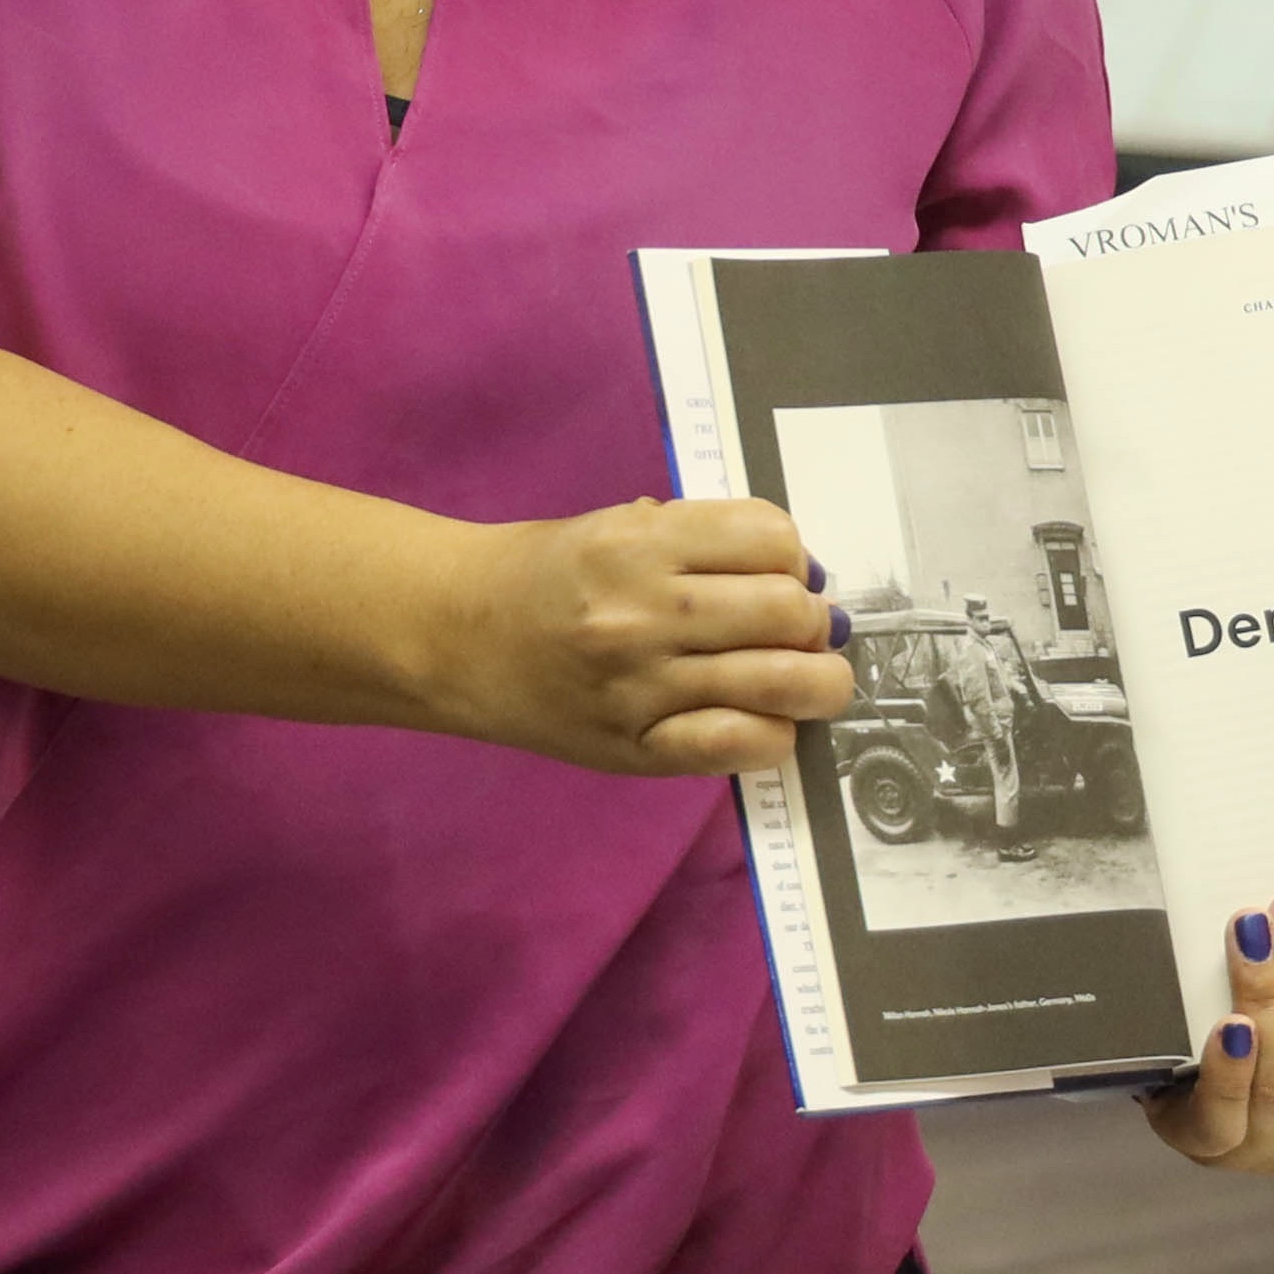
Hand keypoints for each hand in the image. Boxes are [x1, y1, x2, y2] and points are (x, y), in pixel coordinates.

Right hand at [439, 497, 850, 774]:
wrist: (454, 636)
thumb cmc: (546, 573)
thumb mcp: (620, 525)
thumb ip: (704, 541)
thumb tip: (803, 574)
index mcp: (640, 540)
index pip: (771, 538)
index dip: (796, 556)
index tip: (787, 573)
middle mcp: (644, 611)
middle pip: (789, 611)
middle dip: (815, 619)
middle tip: (802, 628)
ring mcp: (641, 685)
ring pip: (784, 681)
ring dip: (819, 680)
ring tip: (808, 676)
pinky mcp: (636, 748)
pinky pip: (742, 745)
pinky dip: (777, 734)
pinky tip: (766, 720)